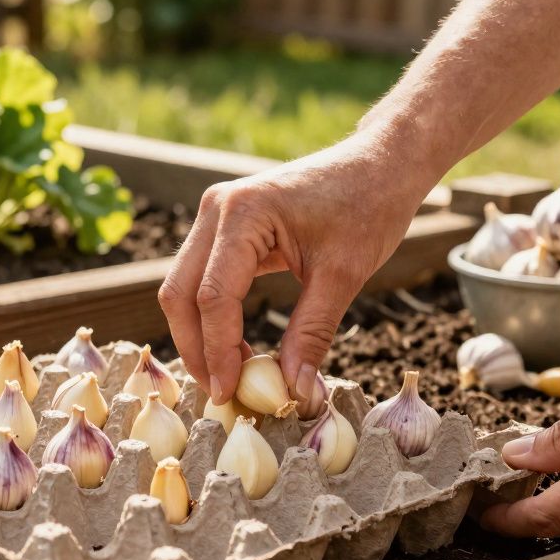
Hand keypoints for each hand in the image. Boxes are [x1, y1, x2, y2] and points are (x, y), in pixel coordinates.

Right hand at [158, 135, 435, 406]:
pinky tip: (237, 350)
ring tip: (232, 376)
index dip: (218, 351)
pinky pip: (202, 279)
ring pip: (182, 288)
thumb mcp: (343, 276)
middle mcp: (217, 208)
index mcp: (243, 212)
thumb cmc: (368, 207)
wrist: (380, 165)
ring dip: (199, 336)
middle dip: (196, 349)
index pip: (213, 296)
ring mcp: (215, 216)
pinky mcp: (223, 227)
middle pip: (180, 293)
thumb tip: (294, 392)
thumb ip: (312, 335)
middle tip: (222, 393)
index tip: (231, 394)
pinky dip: (212, 318)